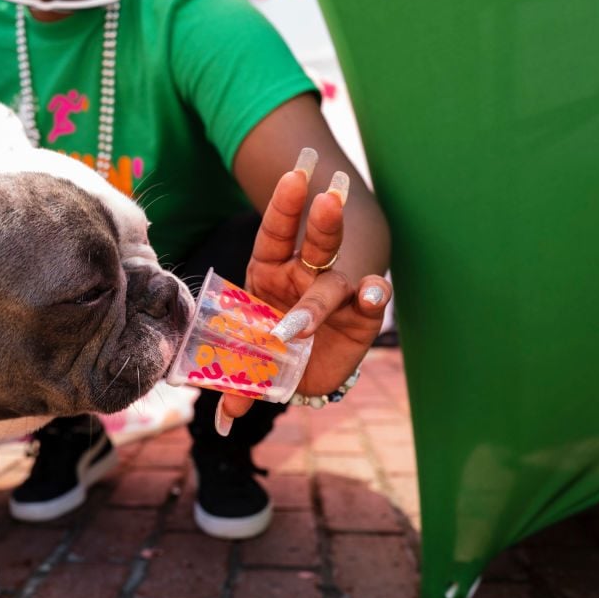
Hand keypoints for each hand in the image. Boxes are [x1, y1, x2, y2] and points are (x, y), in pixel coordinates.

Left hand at [220, 148, 391, 424]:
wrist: (305, 367)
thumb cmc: (270, 349)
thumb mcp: (250, 364)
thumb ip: (239, 384)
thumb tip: (223, 418)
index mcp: (271, 272)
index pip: (275, 233)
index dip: (283, 208)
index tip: (294, 179)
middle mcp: (305, 275)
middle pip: (313, 241)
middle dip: (319, 220)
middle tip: (325, 198)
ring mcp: (335, 293)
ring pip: (338, 270)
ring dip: (343, 251)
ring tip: (344, 238)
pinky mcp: (361, 316)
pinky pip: (370, 302)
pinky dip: (374, 297)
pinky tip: (375, 293)